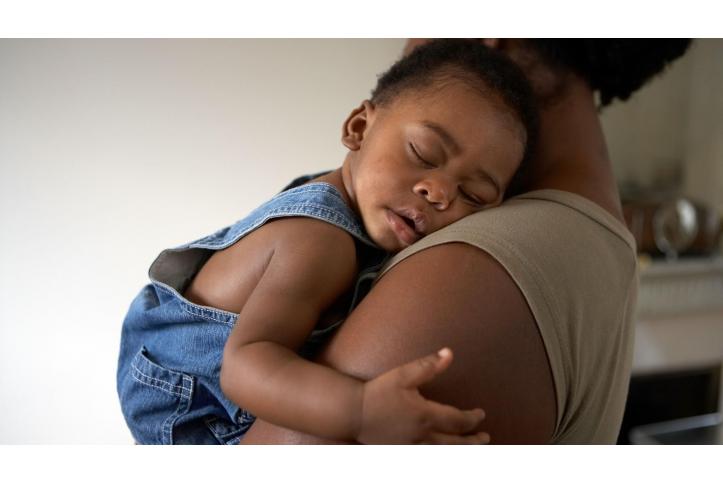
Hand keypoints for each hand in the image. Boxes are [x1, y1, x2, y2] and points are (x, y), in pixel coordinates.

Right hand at [356, 347, 488, 443]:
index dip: (473, 418)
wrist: (352, 414)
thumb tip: (449, 353)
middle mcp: (423, 436)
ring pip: (444, 453)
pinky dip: (441, 455)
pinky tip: (443, 451)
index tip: (481, 414)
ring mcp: (413, 447)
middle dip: (474, 441)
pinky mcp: (403, 451)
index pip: (458, 421)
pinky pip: (428, 456)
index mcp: (426, 416)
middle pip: (456, 444)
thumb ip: (428, 365)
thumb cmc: (378, 392)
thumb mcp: (403, 374)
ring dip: (461, 451)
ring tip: (471, 448)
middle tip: (486, 438)